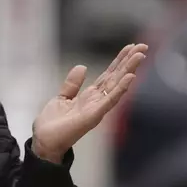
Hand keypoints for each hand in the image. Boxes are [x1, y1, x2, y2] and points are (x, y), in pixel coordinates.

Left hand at [32, 44, 147, 162]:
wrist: (44, 141)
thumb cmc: (53, 124)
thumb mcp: (62, 97)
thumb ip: (73, 84)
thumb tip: (82, 66)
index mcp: (90, 96)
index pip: (109, 75)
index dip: (119, 61)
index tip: (131, 47)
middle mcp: (97, 101)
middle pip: (116, 78)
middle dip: (129, 62)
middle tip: (143, 45)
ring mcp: (98, 108)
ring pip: (117, 86)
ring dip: (129, 70)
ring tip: (140, 55)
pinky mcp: (94, 116)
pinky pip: (110, 100)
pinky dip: (121, 89)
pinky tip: (130, 77)